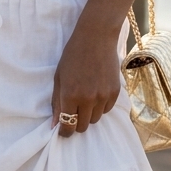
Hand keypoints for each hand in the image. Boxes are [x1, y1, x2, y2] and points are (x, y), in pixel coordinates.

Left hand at [52, 21, 120, 137]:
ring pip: (96, 119)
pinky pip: (106, 110)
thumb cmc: (72, 56)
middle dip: (76, 123)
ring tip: (85, 99)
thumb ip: (57, 103)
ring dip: (89, 114)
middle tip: (74, 112)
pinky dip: (100, 107)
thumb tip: (55, 125)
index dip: (65, 132)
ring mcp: (103, 96)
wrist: (96, 38)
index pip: (68, 126)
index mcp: (70, 96)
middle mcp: (88, 99)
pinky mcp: (115, 92)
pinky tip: (96, 93)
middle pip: (83, 126)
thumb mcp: (59, 79)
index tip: (64, 131)